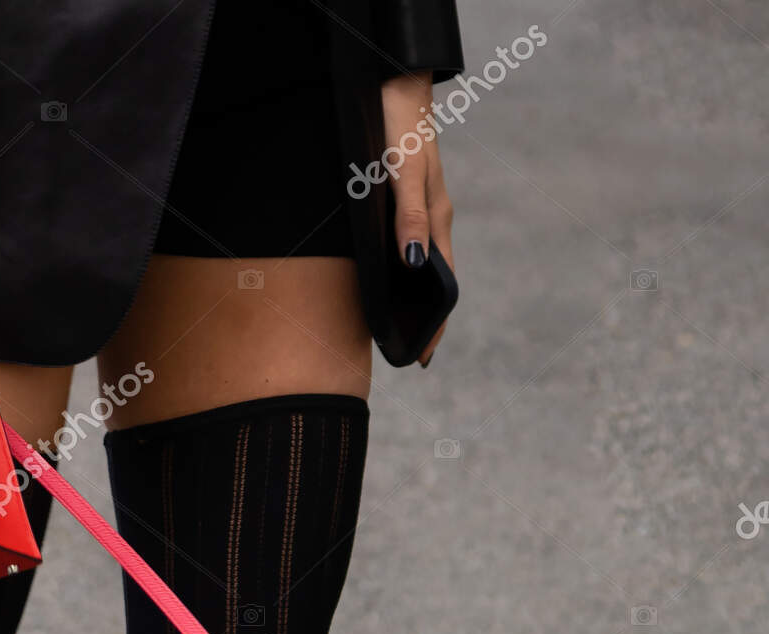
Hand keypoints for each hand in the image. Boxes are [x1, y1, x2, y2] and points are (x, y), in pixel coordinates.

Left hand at [381, 70, 453, 366]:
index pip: (442, 284)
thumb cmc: (400, 129)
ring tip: (392, 326)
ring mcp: (418, 209)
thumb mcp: (404, 174)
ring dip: (408, 295)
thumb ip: (410, 218)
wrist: (394, 86)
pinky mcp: (402, 198)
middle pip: (430, 279)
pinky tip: (382, 279)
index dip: (435, 321)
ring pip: (416, 263)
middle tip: (406, 351)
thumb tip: (412, 265)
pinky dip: (396, 269)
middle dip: (422, 317)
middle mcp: (431, 219)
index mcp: (437, 220)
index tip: (424, 356)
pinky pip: (402, 243)